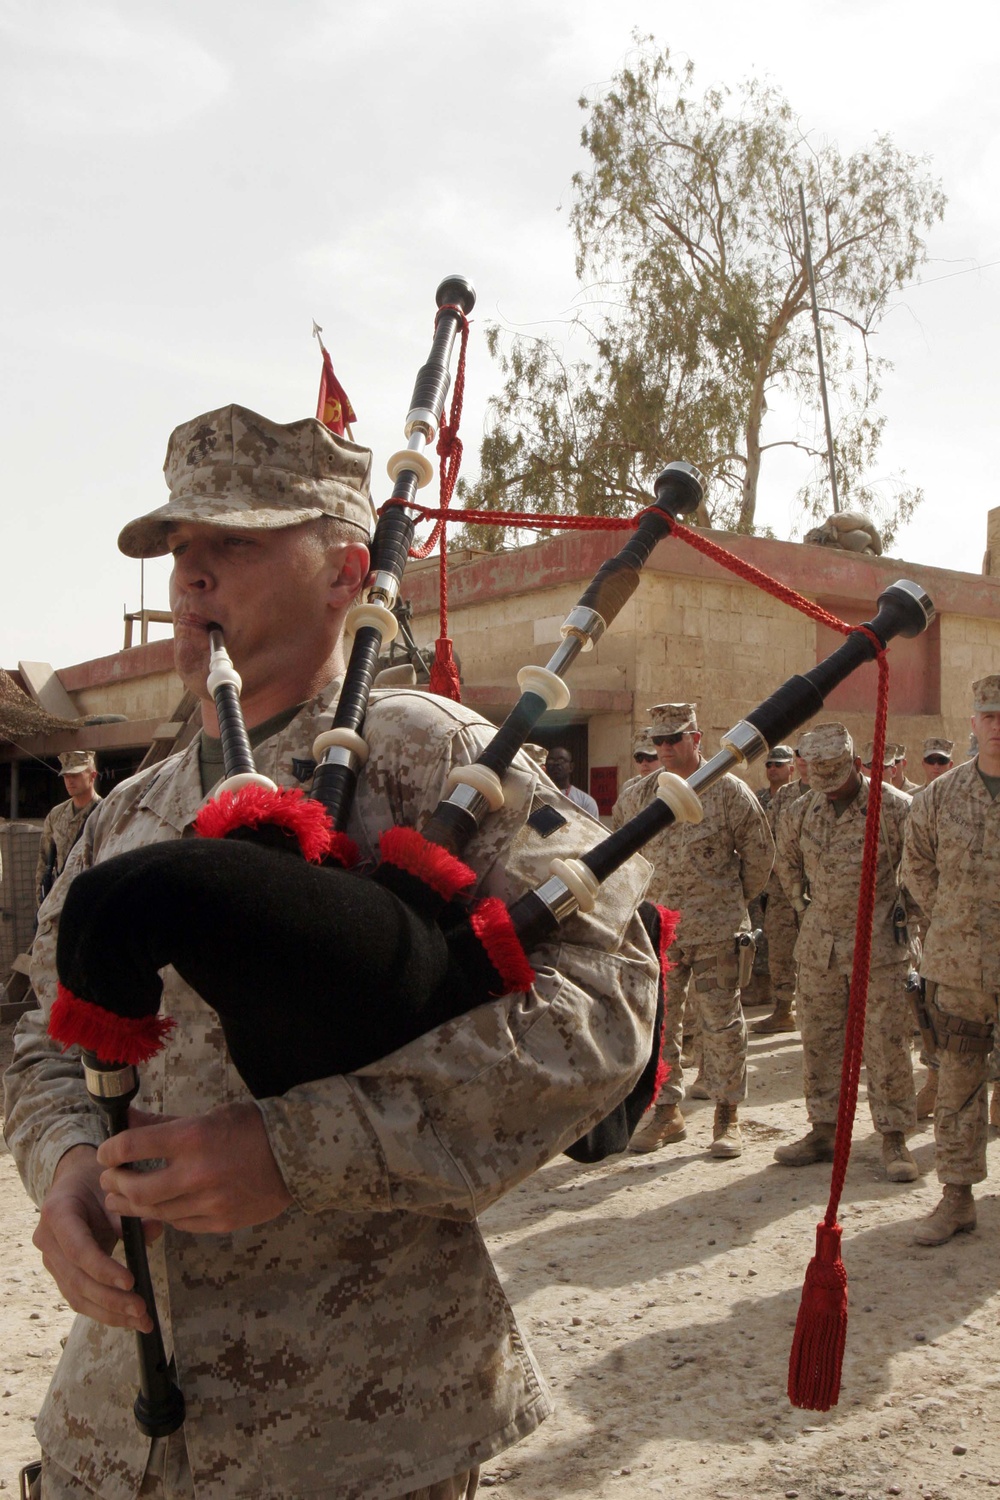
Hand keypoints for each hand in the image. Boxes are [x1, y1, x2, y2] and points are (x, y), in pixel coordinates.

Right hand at [33, 1144, 156, 1332]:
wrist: (75, 1181)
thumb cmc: (96, 1180)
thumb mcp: (113, 1185)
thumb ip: (129, 1211)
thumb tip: (153, 1230)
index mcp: (57, 1212)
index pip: (78, 1248)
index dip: (103, 1268)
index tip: (131, 1282)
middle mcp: (47, 1240)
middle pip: (77, 1279)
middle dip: (110, 1299)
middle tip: (141, 1309)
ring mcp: (51, 1259)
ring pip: (76, 1295)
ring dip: (109, 1312)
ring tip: (141, 1320)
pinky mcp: (61, 1273)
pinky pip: (79, 1297)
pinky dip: (103, 1310)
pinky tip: (127, 1318)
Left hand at [97, 1102, 293, 1233]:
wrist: (297, 1155)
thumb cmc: (252, 1128)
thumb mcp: (208, 1116)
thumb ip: (163, 1123)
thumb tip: (127, 1120)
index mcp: (192, 1138)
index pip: (131, 1146)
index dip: (110, 1151)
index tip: (105, 1154)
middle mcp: (196, 1173)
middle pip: (136, 1188)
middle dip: (114, 1184)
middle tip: (109, 1180)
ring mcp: (209, 1202)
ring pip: (155, 1211)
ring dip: (132, 1205)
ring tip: (123, 1198)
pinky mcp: (220, 1222)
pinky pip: (180, 1224)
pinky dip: (165, 1216)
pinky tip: (160, 1208)